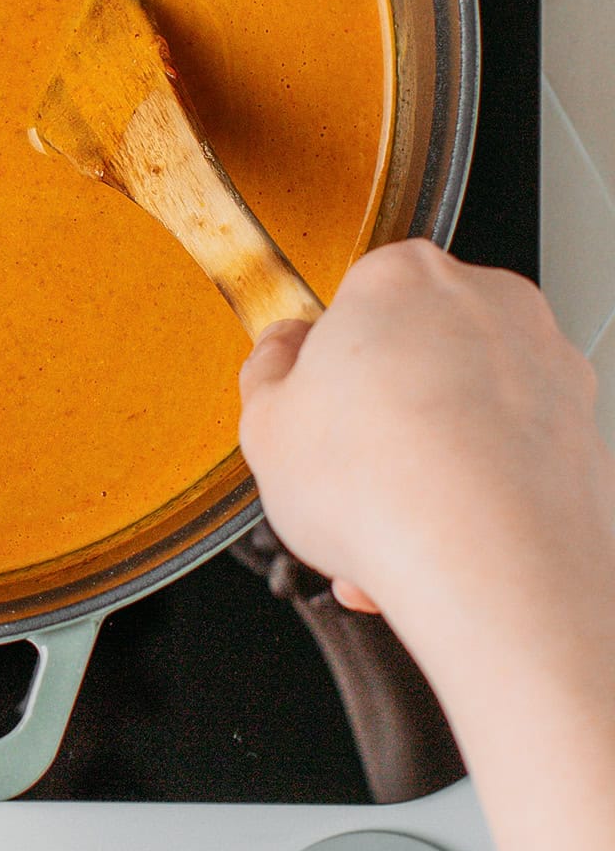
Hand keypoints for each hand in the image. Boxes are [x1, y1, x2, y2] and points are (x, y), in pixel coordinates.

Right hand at [237, 240, 614, 679]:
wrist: (496, 572)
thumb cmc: (387, 490)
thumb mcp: (267, 426)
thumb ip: (267, 373)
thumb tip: (279, 355)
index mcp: (402, 278)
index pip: (353, 301)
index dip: (324, 365)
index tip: (311, 404)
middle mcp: (487, 304)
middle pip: (417, 352)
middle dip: (381, 417)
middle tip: (344, 473)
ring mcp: (546, 365)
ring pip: (466, 408)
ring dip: (425, 463)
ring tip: (385, 529)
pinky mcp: (585, 430)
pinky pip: (512, 453)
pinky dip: (479, 493)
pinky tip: (437, 545)